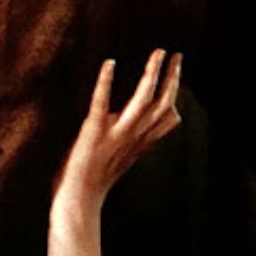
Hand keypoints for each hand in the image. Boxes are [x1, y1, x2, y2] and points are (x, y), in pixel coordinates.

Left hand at [56, 49, 182, 207]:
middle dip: (172, 77)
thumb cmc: (94, 182)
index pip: (168, 117)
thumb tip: (137, 120)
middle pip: (163, 104)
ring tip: (159, 53)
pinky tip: (109, 63)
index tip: (177, 71)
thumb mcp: (121, 159)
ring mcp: (115, 134)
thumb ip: (133, 140)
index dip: (175, 93)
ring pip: (143, 100)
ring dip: (152, 74)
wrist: (78, 202)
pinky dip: (106, 81)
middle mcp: (133, 137)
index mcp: (139, 144)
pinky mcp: (93, 131)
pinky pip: (102, 102)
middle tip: (177, 54)